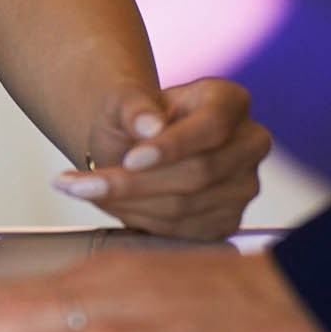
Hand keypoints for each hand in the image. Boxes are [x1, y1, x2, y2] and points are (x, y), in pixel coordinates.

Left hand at [57, 78, 269, 238]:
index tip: (129, 160)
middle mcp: (249, 143)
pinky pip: (183, 231)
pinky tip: (112, 205)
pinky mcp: (229, 220)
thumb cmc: (132, 118)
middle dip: (136, 182)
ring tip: (85, 191)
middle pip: (200, 172)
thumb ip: (133, 105)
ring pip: (187, 206)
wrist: (134, 148)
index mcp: (229, 101)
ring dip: (130, 204)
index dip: (172, 147)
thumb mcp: (122, 100)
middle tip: (81, 184)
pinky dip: (140, 221)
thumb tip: (150, 126)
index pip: (211, 127)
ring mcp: (243, 185)